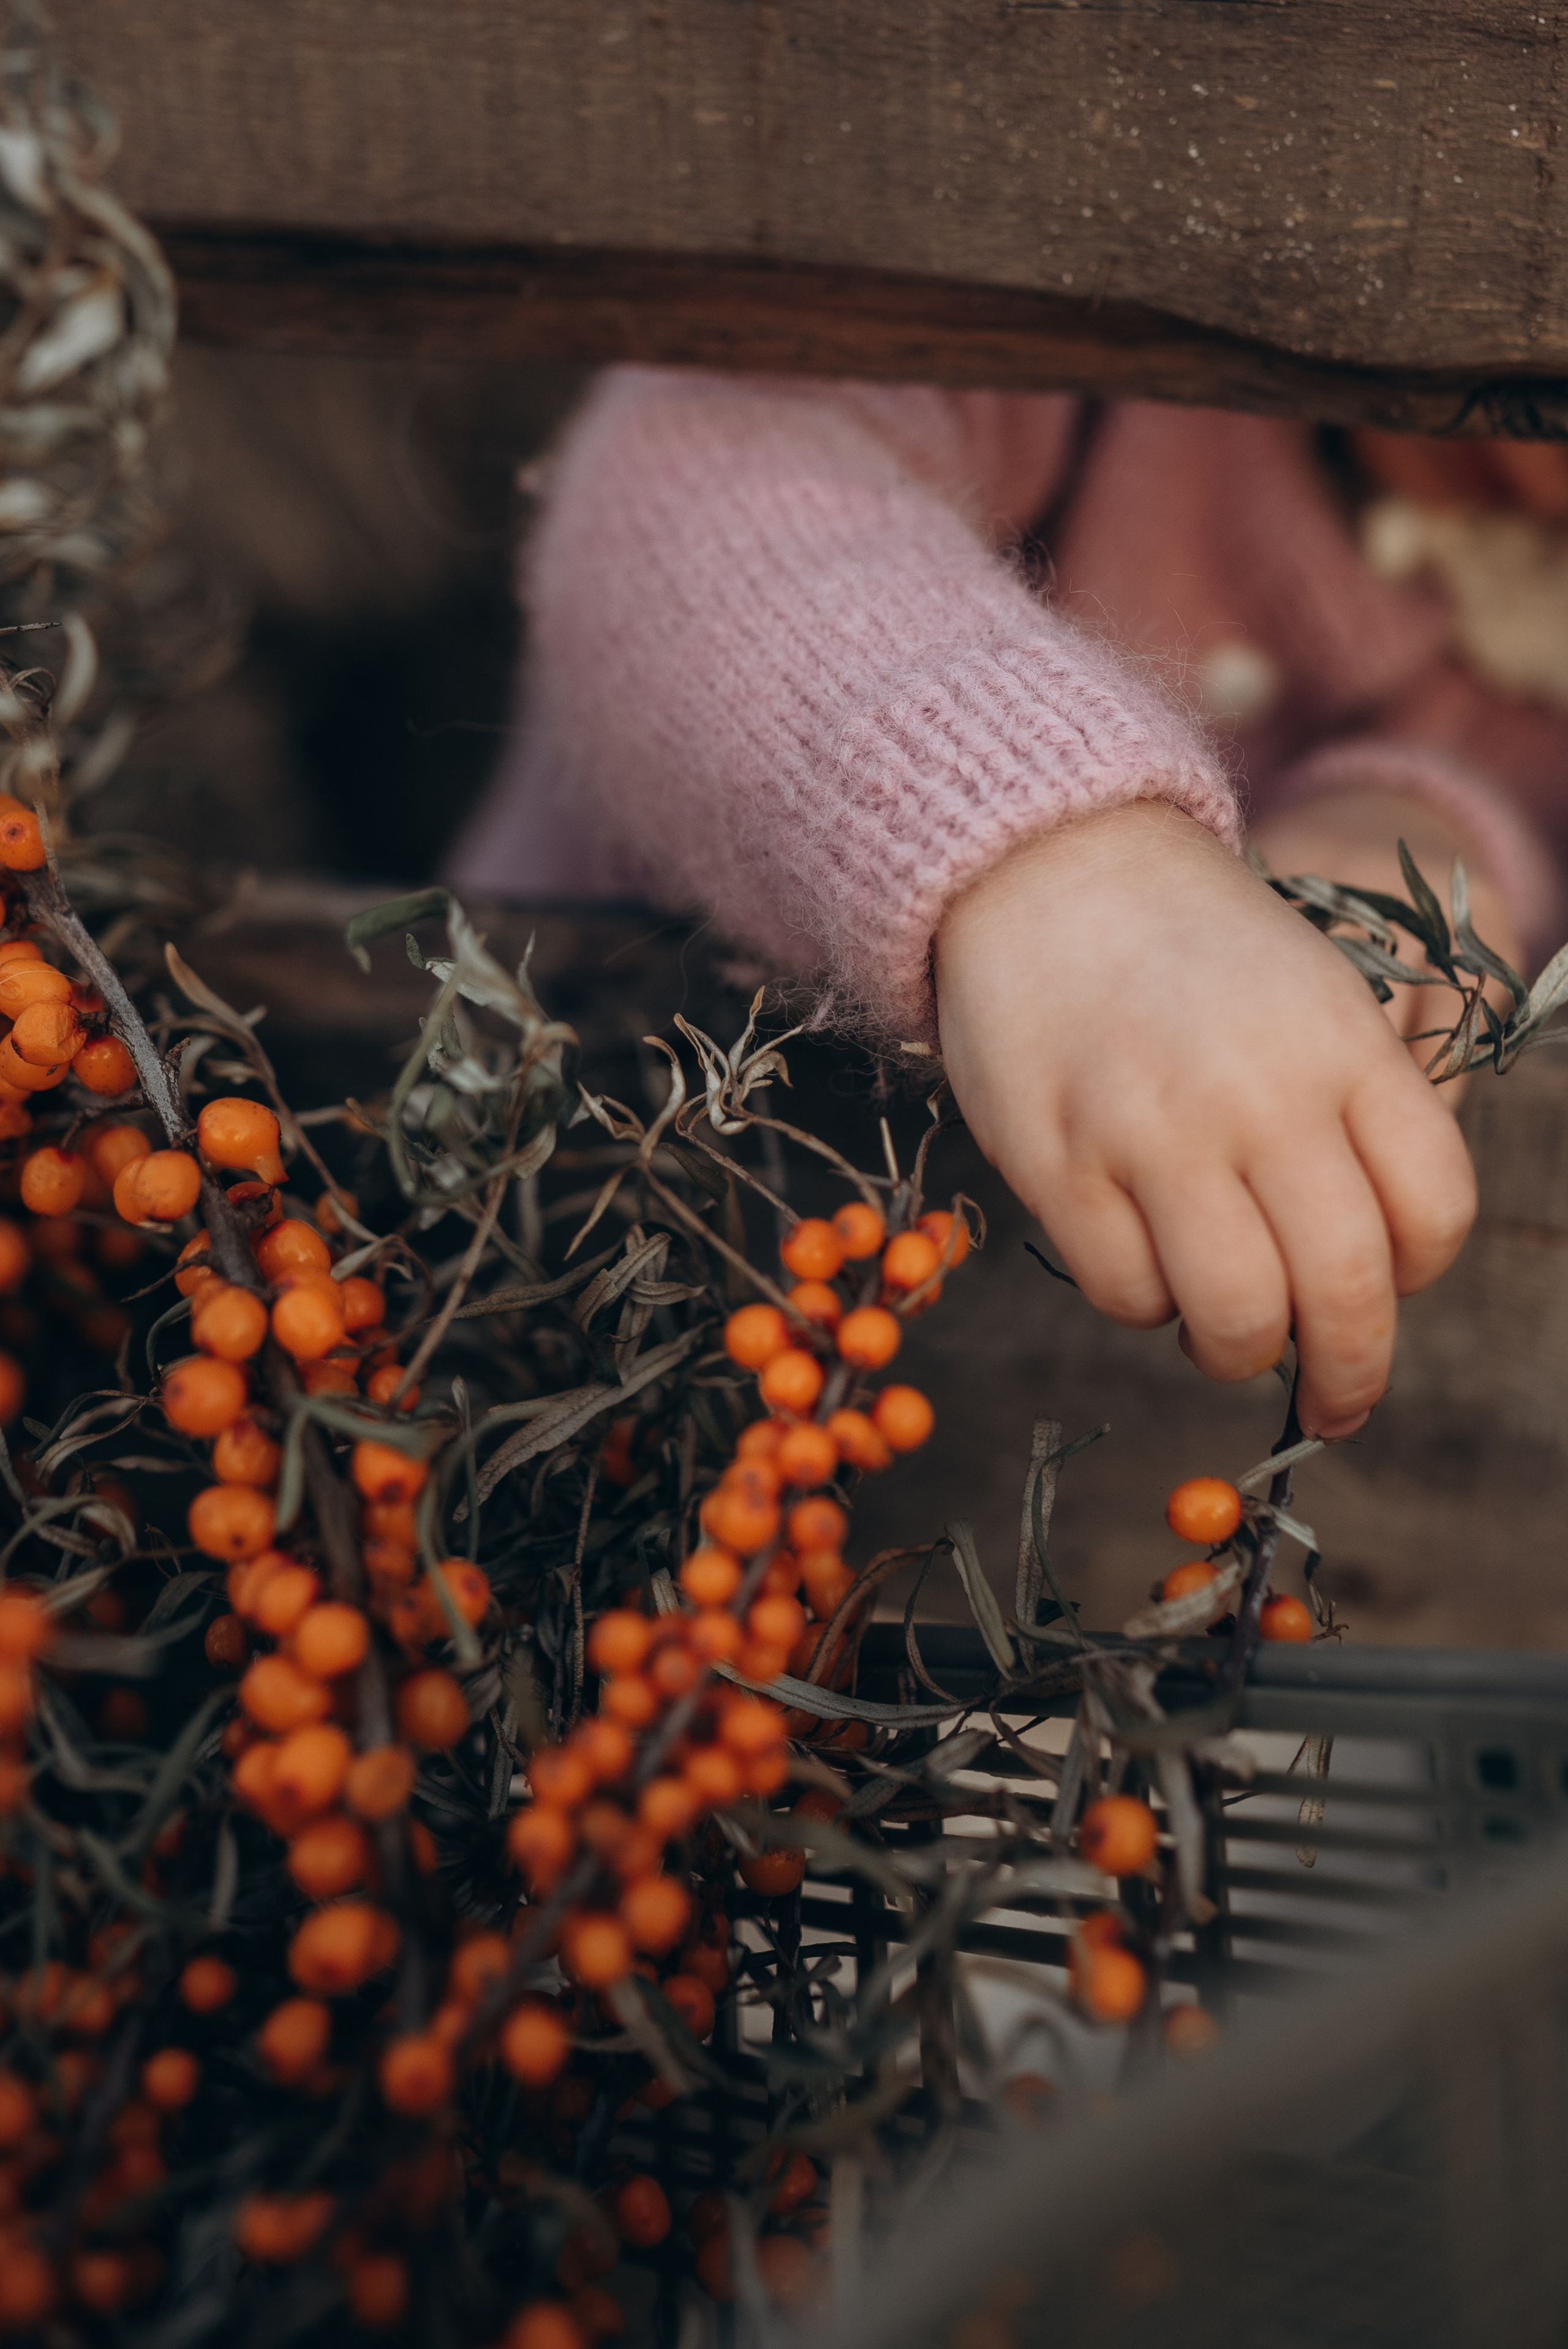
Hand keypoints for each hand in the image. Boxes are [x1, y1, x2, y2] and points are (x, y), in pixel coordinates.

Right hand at [933, 800, 1478, 1439]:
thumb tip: (1358, 1274)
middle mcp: (1260, 1094)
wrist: (1044, 861)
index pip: (1434, 1211)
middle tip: (1334, 1400)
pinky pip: (1123, 1294)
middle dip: (1350, 1374)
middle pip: (1346, 1290)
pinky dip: (1140, 1303)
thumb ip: (1347, 1114)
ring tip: (1222, 1334)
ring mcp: (1153, 1132)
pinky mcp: (1058, 1162)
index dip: (1418, 1276)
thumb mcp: (1310, 994)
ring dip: (1238, 1351)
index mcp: (1344, 1048)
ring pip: (1235, 1317)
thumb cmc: (1188, 949)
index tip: (1388, 1290)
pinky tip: (1137, 1255)